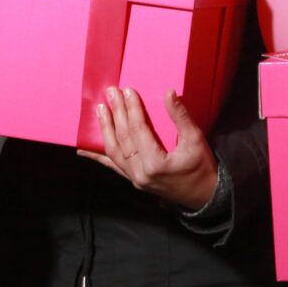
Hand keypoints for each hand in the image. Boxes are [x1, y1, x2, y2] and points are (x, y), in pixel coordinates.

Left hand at [77, 86, 218, 210]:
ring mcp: (135, 179)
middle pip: (124, 137)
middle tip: (111, 92)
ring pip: (114, 151)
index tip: (127, 90)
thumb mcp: (196, 140)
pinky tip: (83, 150)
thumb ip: (180, 116)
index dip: (132, 108)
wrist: (204, 196)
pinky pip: (113, 166)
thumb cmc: (202, 167)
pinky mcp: (134, 180)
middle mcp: (140, 173)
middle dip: (117, 112)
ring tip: (100, 109)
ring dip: (106, 129)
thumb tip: (169, 92)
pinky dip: (98, 157)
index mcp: (155, 163)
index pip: (138, 129)